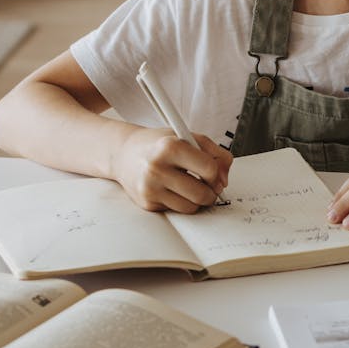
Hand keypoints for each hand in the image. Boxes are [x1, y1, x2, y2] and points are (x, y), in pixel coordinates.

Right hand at [114, 128, 231, 212]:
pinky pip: (177, 211)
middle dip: (211, 192)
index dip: (217, 173)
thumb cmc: (159, 144)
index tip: (214, 172)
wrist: (124, 154)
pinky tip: (173, 189)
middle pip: (201, 194)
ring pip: (191, 207)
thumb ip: (215, 152)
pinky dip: (181, 202)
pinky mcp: (147, 204)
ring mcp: (150, 188)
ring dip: (197, 200)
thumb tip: (224, 179)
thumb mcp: (187, 137)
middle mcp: (157, 168)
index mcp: (170, 147)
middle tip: (209, 185)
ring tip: (191, 186)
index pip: (209, 169)